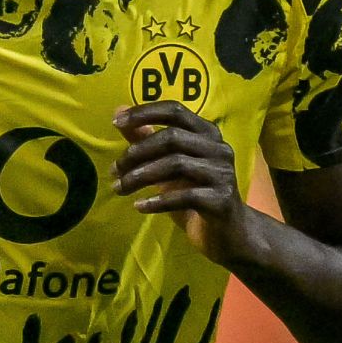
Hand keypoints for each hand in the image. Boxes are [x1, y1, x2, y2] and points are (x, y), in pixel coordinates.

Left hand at [112, 102, 255, 264]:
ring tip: (119, 189)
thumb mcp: (166, 164)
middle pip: (172, 138)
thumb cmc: (194, 193)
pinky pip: (185, 196)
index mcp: (206, 133)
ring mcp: (222, 173)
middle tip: (114, 171)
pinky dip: (158, 201)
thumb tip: (118, 111)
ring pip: (176, 164)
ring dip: (141, 176)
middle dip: (137, 153)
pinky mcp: (221, 200)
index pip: (175, 110)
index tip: (116, 123)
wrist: (227, 232)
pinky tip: (139, 206)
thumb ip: (145, 138)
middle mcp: (218, 147)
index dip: (145, 113)